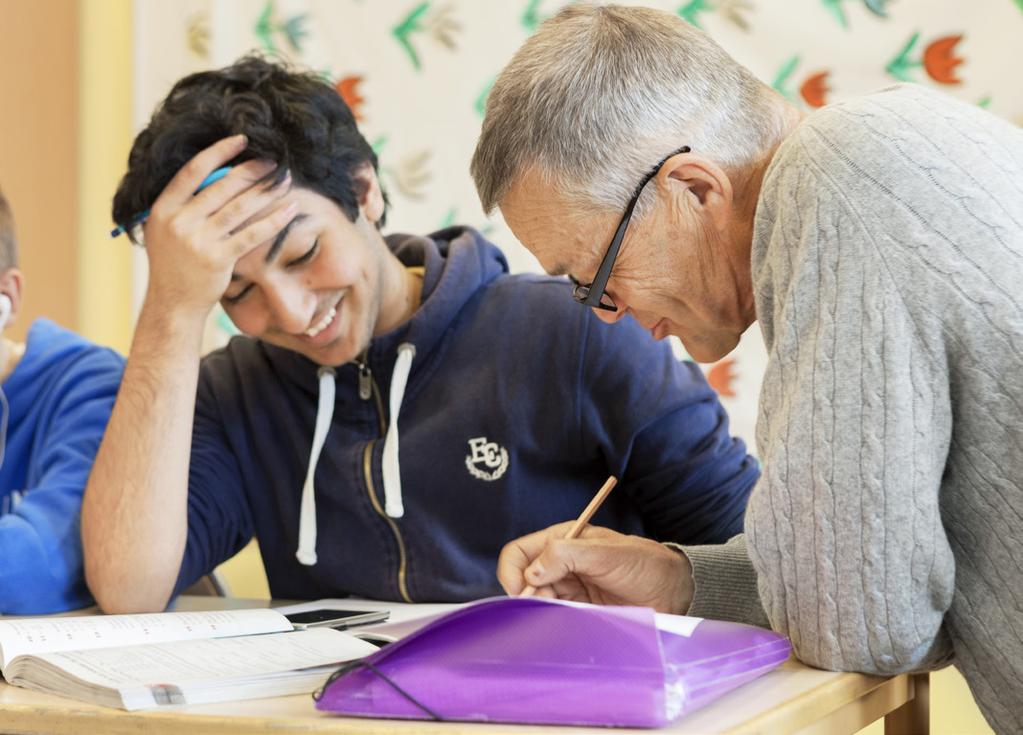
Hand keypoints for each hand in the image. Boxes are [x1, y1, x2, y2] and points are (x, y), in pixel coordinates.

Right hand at [140, 135, 296, 319]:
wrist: (173, 303)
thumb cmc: (174, 263)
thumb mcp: (165, 228)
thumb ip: (183, 203)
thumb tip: (214, 172)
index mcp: (164, 208)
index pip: (193, 170)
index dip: (218, 152)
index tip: (240, 140)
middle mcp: (179, 221)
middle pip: (222, 186)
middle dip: (251, 170)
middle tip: (273, 161)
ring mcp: (199, 241)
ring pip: (240, 207)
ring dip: (266, 191)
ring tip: (284, 179)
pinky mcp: (219, 259)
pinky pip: (252, 234)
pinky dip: (273, 220)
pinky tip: (290, 209)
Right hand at [497, 522, 693, 613]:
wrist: (672, 592)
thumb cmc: (644, 563)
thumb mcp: (606, 552)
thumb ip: (567, 555)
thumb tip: (532, 572)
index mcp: (562, 540)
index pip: (519, 553)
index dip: (513, 572)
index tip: (523, 591)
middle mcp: (560, 563)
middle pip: (522, 580)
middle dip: (528, 595)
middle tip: (549, 607)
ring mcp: (568, 588)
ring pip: (536, 602)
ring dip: (543, 611)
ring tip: (569, 614)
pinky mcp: (577, 609)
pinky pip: (553, 617)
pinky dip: (554, 623)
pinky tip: (571, 623)